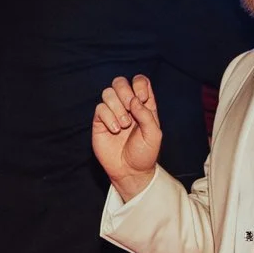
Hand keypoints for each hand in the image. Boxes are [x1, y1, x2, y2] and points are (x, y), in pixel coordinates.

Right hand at [92, 75, 163, 198]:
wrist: (130, 171)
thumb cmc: (144, 153)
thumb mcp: (154, 134)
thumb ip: (146, 115)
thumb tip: (134, 100)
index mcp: (143, 105)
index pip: (139, 81)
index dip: (139, 84)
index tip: (143, 99)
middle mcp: (126, 106)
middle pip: (120, 82)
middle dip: (125, 92)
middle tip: (131, 108)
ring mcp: (112, 113)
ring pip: (108, 93)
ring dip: (117, 106)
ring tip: (124, 124)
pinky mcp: (100, 122)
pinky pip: (100, 108)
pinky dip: (108, 117)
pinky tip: (115, 130)